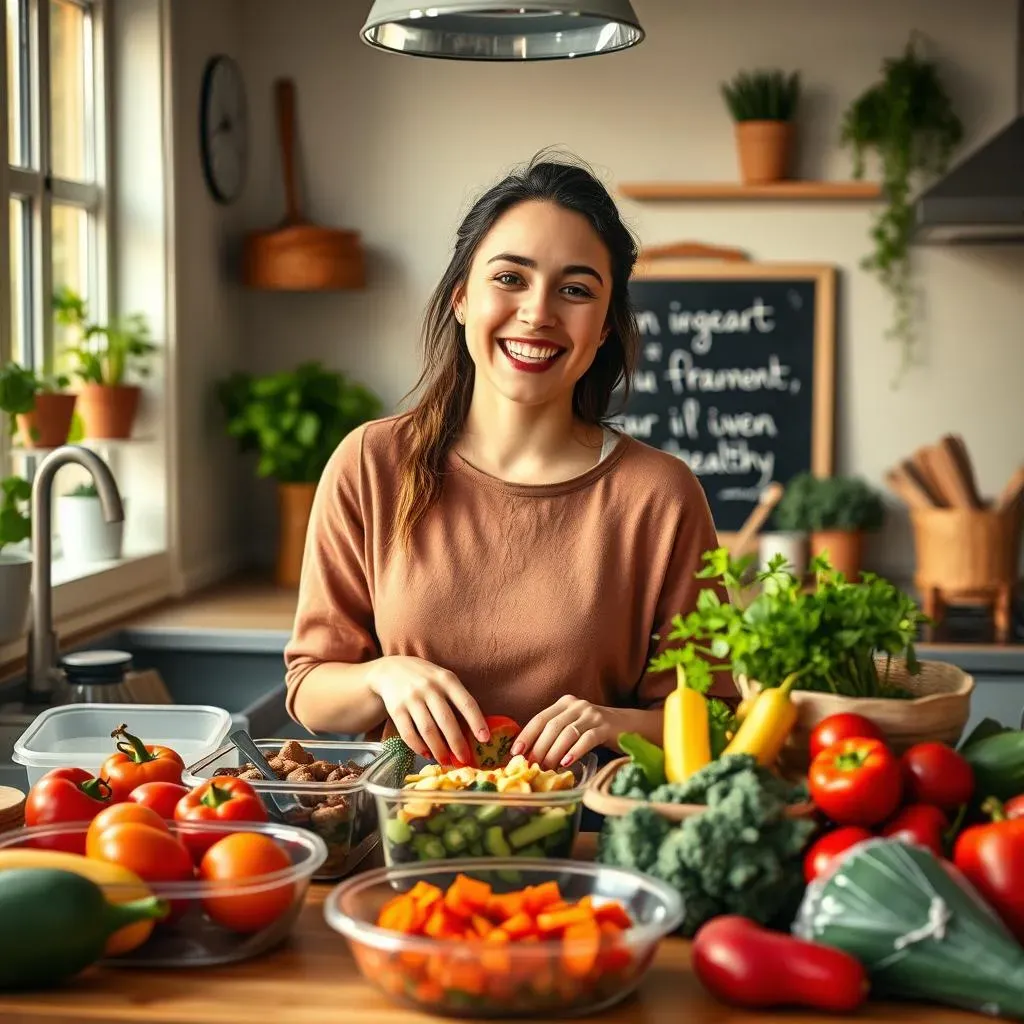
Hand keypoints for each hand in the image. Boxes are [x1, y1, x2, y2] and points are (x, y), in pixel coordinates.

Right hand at [366, 656, 488, 764]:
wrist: (391, 669)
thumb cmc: (426, 678)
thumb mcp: (443, 679)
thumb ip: (456, 698)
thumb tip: (473, 731)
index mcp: (447, 679)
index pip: (466, 703)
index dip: (477, 722)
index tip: (485, 739)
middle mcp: (429, 688)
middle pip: (446, 721)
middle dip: (457, 744)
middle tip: (464, 760)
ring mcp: (411, 698)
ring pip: (428, 730)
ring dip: (438, 749)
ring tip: (446, 761)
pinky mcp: (396, 709)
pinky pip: (409, 733)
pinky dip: (419, 747)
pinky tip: (426, 754)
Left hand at [512, 696, 617, 769]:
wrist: (629, 726)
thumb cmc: (595, 731)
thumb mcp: (573, 726)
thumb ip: (555, 735)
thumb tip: (530, 756)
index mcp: (564, 704)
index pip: (540, 718)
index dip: (526, 735)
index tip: (515, 753)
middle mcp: (577, 705)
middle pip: (552, 726)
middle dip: (539, 747)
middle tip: (532, 766)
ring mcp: (592, 714)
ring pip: (567, 733)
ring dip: (554, 752)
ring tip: (547, 768)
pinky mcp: (606, 726)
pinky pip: (587, 738)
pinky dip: (574, 751)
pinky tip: (566, 763)